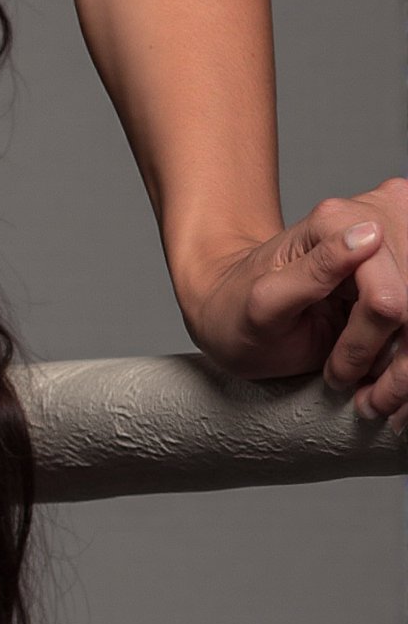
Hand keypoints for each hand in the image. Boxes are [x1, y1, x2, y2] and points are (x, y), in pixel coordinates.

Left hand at [178, 178, 407, 426]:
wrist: (233, 315)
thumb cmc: (239, 306)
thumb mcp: (266, 298)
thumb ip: (316, 268)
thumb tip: (368, 234)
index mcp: (336, 223)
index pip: (384, 299)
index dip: (364, 344)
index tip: (337, 373)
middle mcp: (374, 230)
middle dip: (393, 367)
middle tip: (360, 396)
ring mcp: (393, 260)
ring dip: (402, 374)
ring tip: (371, 401)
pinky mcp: (400, 289)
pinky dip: (403, 370)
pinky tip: (380, 389)